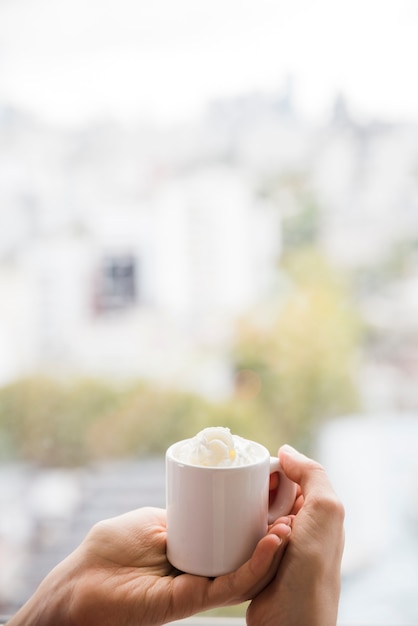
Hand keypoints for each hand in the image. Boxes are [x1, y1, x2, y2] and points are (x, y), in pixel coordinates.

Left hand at [9, 507, 291, 625]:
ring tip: (290, 526)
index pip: (232, 538)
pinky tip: (271, 546)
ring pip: (246, 572)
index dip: (256, 522)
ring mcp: (199, 587)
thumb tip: (207, 499)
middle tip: (293, 511)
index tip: (277, 498)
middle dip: (272, 536)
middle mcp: (201, 571)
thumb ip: (180, 517)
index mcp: (192, 550)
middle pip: (245, 555)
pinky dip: (254, 567)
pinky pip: (230, 586)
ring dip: (272, 550)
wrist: (80, 582)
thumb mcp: (151, 521)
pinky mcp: (192, 602)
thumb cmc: (108, 548)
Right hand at [247, 445, 344, 625]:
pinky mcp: (257, 563)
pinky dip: (237, 531)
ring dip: (247, 512)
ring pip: (255, 514)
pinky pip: (243, 536)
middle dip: (259, 490)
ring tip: (238, 511)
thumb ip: (313, 474)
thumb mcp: (325, 511)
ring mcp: (279, 548)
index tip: (256, 466)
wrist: (288, 624)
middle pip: (273, 494)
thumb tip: (287, 450)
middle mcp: (302, 529)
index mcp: (319, 514)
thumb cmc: (311, 571)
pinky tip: (227, 528)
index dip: (277, 468)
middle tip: (242, 488)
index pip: (296, 477)